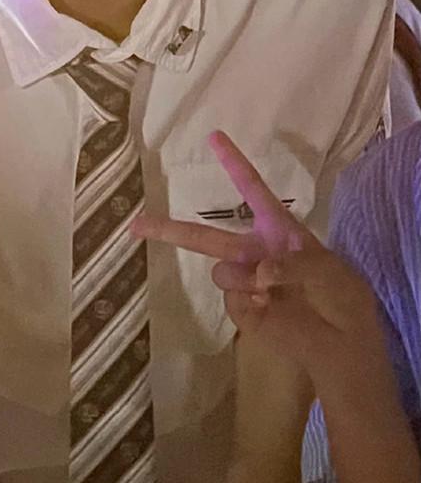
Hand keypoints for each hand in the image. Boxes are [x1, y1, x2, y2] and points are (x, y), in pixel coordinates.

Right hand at [132, 132, 383, 381]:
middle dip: (168, 228)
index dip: (233, 163)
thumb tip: (257, 275)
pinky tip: (271, 307)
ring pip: (220, 270)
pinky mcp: (243, 310)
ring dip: (241, 278)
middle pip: (206, 236)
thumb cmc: (341, 297)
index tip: (213, 136)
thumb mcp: (326, 268)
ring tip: (269, 291)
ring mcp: (245, 281)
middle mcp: (255, 250)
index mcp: (278, 229)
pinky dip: (250, 302)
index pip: (253, 190)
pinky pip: (233, 299)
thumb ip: (292, 264)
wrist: (345, 345)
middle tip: (136, 225)